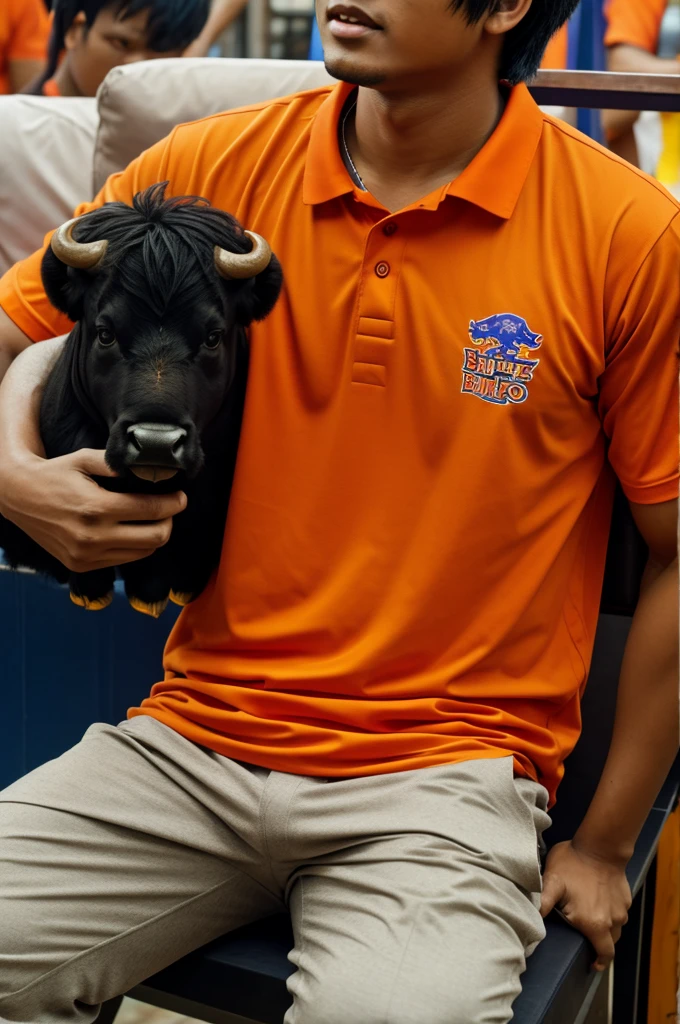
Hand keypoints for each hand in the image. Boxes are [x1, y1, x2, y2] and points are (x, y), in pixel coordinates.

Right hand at [0, 449, 186, 571]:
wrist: (17, 496)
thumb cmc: (54, 473)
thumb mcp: (84, 458)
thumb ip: (116, 463)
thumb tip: (149, 466)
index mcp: (96, 508)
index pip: (151, 510)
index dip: (173, 504)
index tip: (181, 497)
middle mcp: (93, 536)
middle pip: (155, 538)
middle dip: (169, 522)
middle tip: (171, 508)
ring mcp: (87, 555)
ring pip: (142, 552)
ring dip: (154, 536)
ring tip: (154, 519)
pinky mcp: (81, 565)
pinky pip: (123, 560)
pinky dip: (135, 547)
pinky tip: (133, 530)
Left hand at [540, 841, 631, 971]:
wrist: (601, 845)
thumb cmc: (574, 863)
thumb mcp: (552, 881)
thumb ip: (543, 902)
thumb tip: (531, 918)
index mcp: (594, 924)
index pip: (604, 953)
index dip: (600, 962)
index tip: (593, 964)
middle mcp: (612, 921)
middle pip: (610, 942)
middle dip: (600, 944)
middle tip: (586, 938)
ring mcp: (621, 909)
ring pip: (616, 927)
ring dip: (605, 927)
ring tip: (590, 918)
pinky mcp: (625, 897)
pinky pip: (619, 912)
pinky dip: (610, 912)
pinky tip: (598, 900)